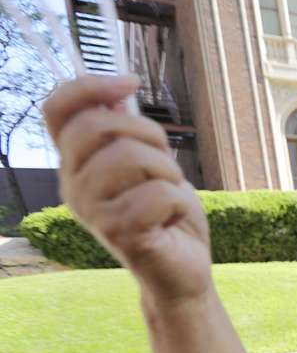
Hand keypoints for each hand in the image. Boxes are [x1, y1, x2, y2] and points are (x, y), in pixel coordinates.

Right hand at [44, 75, 213, 303]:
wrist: (182, 270)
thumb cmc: (167, 216)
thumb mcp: (151, 164)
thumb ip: (129, 132)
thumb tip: (118, 88)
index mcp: (76, 164)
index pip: (58, 110)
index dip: (89, 86)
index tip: (130, 82)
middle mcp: (73, 186)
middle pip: (97, 125)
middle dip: (148, 132)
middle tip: (167, 162)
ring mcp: (92, 211)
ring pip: (131, 156)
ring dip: (168, 171)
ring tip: (171, 196)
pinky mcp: (119, 233)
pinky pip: (158, 193)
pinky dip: (180, 202)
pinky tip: (173, 221)